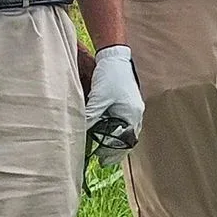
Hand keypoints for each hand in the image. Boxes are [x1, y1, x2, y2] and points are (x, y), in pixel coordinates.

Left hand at [82, 45, 143, 164]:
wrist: (115, 56)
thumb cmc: (110, 76)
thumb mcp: (98, 98)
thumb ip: (91, 116)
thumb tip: (81, 131)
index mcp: (132, 114)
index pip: (125, 141)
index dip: (113, 152)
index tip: (102, 160)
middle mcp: (135, 113)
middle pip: (128, 138)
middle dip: (115, 149)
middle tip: (102, 159)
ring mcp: (133, 108)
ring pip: (126, 131)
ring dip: (116, 140)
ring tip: (103, 149)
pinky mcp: (128, 103)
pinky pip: (124, 122)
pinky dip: (116, 130)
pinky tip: (106, 133)